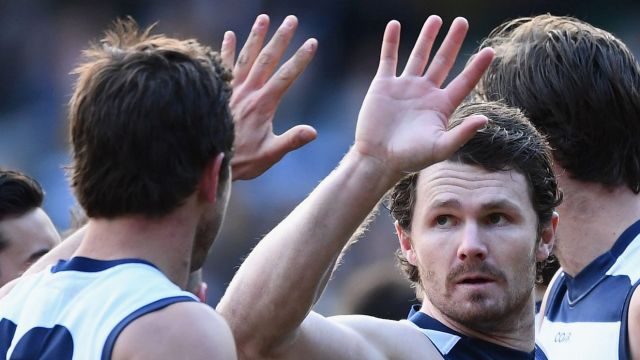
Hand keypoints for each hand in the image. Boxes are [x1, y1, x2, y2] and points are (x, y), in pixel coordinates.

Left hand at [221, 14, 317, 179]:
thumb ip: (291, 141)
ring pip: (246, 57)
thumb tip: (313, 132)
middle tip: (292, 20)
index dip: (300, 58)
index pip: (286, 76)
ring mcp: (232, 90)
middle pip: (267, 59)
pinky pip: (223, 66)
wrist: (207, 162)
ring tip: (264, 18)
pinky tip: (229, 35)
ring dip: (255, 37)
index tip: (312, 42)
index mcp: (263, 105)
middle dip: (281, 38)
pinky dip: (226, 50)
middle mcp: (247, 92)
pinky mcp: (219, 92)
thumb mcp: (271, 154)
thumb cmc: (242, 160)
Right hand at [354, 16, 493, 174]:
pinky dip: (391, 41)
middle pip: (443, 61)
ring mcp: (404, 87)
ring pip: (419, 55)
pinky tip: (395, 25)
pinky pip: (388, 58)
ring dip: (427, 37)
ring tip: (436, 18)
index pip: (464, 82)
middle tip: (462, 21)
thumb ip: (462, 134)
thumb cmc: (410, 158)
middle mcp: (425, 93)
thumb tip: (485, 119)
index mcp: (441, 106)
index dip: (477, 67)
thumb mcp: (440, 148)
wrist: (378, 159)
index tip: (491, 50)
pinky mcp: (384, 85)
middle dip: (453, 41)